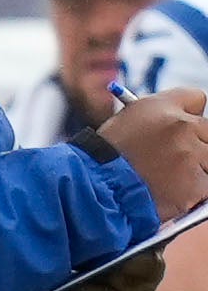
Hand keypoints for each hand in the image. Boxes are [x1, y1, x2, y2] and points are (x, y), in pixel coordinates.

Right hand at [98, 86, 207, 220]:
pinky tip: (171, 191)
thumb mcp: (126, 118)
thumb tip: (187, 115)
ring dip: (196, 167)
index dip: (188, 115)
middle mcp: (181, 127)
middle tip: (171, 158)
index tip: (182, 127)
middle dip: (195, 143)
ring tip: (167, 177)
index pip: (196, 99)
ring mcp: (191, 157)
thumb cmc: (105, 156)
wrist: (95, 189)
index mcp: (162, 107)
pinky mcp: (196, 186)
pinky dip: (192, 190)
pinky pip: (206, 185)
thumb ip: (159, 113)